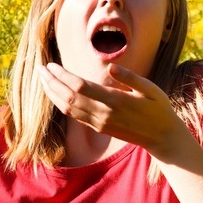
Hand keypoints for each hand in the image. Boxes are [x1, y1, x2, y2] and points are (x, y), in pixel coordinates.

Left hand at [38, 62, 186, 155]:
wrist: (162, 137)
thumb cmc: (159, 109)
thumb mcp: (151, 89)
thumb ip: (130, 77)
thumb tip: (110, 66)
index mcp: (114, 100)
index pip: (80, 86)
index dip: (62, 75)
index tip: (51, 64)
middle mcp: (102, 113)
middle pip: (68, 97)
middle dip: (51, 82)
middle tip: (40, 68)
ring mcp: (98, 122)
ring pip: (67, 108)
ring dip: (52, 93)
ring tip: (42, 79)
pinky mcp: (97, 128)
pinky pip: (73, 115)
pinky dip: (60, 103)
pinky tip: (55, 93)